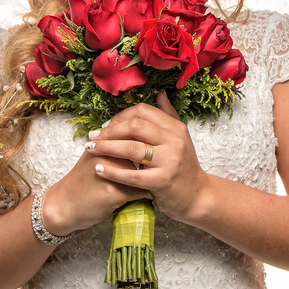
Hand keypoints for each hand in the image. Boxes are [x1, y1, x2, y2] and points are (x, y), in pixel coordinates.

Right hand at [42, 137, 150, 236]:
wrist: (64, 205)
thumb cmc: (82, 181)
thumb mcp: (94, 156)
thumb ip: (114, 145)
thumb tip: (140, 136)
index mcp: (104, 142)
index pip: (136, 135)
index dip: (149, 143)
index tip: (157, 151)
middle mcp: (107, 153)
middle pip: (143, 151)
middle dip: (155, 159)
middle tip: (162, 167)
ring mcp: (111, 172)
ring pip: (145, 171)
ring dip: (154, 176)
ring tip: (158, 182)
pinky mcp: (113, 192)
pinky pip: (140, 191)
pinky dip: (148, 194)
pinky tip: (151, 197)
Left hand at [85, 91, 211, 223]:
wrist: (197, 196)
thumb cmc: (184, 166)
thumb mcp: (180, 137)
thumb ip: (168, 114)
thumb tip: (160, 93)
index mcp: (175, 127)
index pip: (142, 111)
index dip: (120, 116)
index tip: (105, 125)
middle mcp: (174, 141)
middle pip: (135, 126)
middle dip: (109, 131)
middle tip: (92, 137)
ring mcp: (169, 161)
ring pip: (131, 149)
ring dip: (106, 148)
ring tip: (90, 150)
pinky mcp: (162, 181)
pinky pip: (132, 175)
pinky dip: (112, 171)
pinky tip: (98, 169)